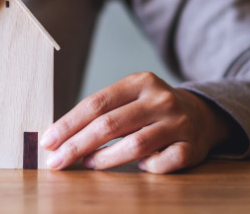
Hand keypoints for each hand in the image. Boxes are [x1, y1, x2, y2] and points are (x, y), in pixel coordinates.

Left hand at [40, 72, 230, 173]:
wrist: (200, 114)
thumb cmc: (149, 109)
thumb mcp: (128, 98)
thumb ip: (99, 112)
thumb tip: (57, 137)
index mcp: (139, 82)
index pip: (95, 104)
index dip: (68, 124)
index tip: (48, 141)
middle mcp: (160, 99)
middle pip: (110, 124)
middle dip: (77, 145)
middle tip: (57, 161)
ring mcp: (178, 123)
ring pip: (134, 145)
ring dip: (105, 159)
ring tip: (88, 164)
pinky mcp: (192, 147)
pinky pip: (162, 163)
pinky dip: (146, 167)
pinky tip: (139, 167)